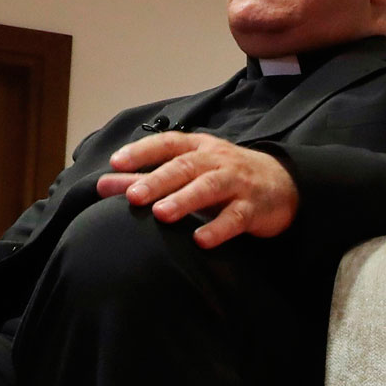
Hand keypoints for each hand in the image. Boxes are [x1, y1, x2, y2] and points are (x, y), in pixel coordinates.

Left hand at [97, 132, 297, 248]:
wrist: (283, 184)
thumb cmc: (225, 176)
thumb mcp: (188, 171)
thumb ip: (145, 178)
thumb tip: (102, 185)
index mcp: (198, 148)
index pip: (167, 144)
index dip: (141, 151)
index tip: (115, 163)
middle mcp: (216, 160)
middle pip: (184, 166)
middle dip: (157, 180)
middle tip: (132, 195)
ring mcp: (236, 182)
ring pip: (209, 187)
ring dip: (184, 200)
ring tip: (161, 214)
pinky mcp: (253, 207)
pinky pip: (235, 217)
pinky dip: (218, 229)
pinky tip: (200, 241)